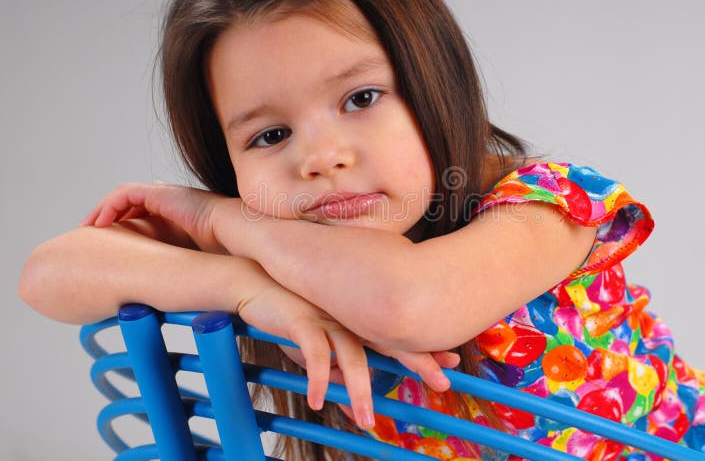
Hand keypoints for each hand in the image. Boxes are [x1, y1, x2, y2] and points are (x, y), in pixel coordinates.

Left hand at [79, 181, 228, 253]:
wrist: (240, 235)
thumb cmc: (228, 253)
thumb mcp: (195, 262)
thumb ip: (181, 268)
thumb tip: (170, 294)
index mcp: (181, 215)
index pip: (146, 212)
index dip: (125, 223)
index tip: (111, 242)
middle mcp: (173, 201)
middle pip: (131, 202)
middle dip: (109, 215)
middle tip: (91, 233)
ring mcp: (168, 195)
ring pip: (124, 196)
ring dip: (103, 210)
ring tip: (89, 227)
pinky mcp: (162, 192)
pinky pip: (126, 193)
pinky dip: (110, 205)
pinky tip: (101, 224)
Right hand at [236, 280, 455, 430]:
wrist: (252, 282)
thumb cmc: (288, 317)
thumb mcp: (315, 352)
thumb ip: (336, 380)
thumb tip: (354, 414)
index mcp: (357, 318)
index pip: (397, 336)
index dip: (425, 349)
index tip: (451, 361)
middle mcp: (349, 316)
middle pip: (389, 341)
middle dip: (417, 362)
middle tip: (442, 382)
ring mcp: (328, 316)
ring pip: (353, 355)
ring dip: (361, 390)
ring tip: (368, 421)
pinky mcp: (301, 320)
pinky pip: (314, 353)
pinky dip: (316, 378)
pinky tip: (317, 400)